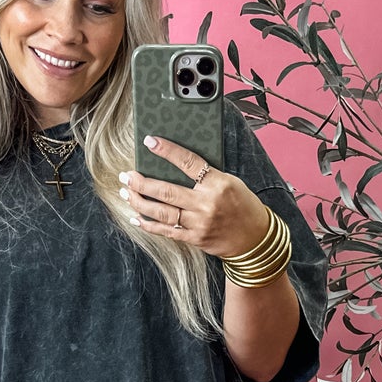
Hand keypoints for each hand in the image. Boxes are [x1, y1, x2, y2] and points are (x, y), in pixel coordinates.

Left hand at [117, 134, 269, 258]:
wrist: (254, 238)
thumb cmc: (242, 205)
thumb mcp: (230, 182)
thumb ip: (205, 175)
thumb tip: (174, 163)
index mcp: (217, 184)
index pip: (188, 162)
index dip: (167, 151)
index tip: (150, 142)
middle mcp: (206, 204)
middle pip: (166, 191)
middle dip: (141, 182)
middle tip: (126, 175)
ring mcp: (199, 224)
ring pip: (161, 212)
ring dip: (139, 201)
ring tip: (126, 192)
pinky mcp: (194, 239)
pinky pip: (166, 231)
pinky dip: (148, 224)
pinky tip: (135, 217)